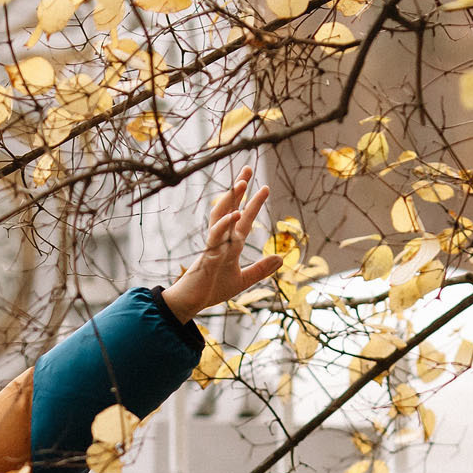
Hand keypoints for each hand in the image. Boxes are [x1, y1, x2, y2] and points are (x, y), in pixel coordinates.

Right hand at [160, 168, 283, 319]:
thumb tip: (281, 258)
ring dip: (231, 200)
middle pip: (230, 209)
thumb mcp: (242, 280)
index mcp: (230, 244)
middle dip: (239, 189)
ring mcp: (213, 246)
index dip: (254, 203)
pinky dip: (224, 226)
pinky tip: (235, 215)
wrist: (191, 304)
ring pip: (221, 217)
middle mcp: (222, 240)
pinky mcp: (207, 257)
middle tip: (248, 168)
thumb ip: (261, 269)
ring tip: (242, 184)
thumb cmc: (212, 290)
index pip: (244, 219)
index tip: (265, 187)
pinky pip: (215, 238)